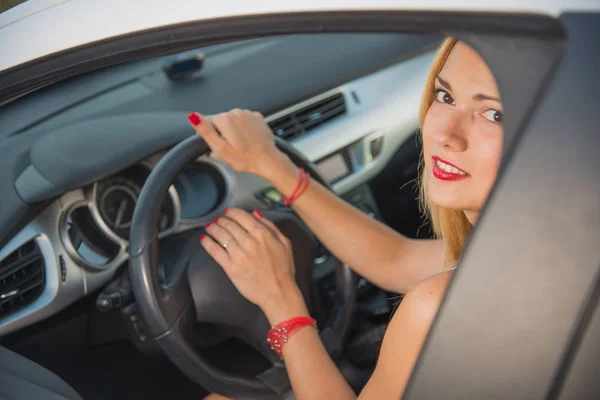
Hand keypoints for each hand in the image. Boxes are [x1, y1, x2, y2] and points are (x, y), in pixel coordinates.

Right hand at [188, 109, 290, 178]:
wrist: (268, 160)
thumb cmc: (245, 158)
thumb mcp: (220, 149)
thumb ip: (205, 131)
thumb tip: (193, 116)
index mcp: (225, 119)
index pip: (208, 122)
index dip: (210, 135)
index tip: (216, 145)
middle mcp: (237, 112)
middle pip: (221, 121)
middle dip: (222, 133)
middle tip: (229, 148)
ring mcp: (248, 114)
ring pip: (233, 121)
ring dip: (234, 131)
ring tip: (240, 145)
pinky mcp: (257, 117)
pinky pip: (245, 121)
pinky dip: (244, 129)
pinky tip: (248, 140)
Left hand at [200, 208, 308, 322]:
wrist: (279, 293)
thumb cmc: (284, 269)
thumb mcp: (285, 243)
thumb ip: (270, 226)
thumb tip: (255, 213)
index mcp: (262, 234)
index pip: (242, 217)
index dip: (232, 213)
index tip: (227, 212)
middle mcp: (249, 242)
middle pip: (230, 225)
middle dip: (222, 220)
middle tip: (217, 220)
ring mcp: (238, 254)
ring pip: (221, 235)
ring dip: (213, 228)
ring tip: (209, 227)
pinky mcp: (230, 267)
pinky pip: (215, 251)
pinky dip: (208, 243)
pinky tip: (204, 238)